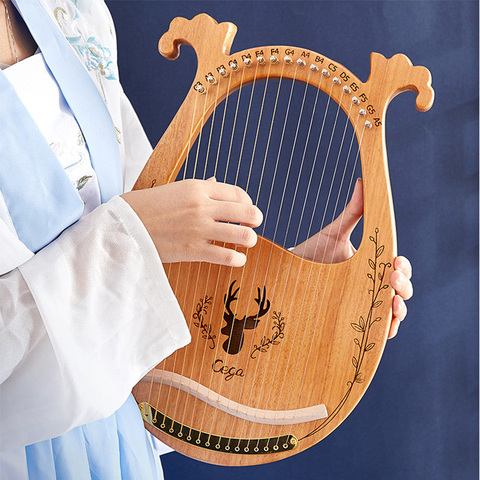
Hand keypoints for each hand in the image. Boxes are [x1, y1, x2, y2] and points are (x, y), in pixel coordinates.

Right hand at [122, 178, 262, 266]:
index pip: (238, 194)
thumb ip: (201, 188)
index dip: (249, 203)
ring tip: (245, 243)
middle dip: (255, 220)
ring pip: (243, 235)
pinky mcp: (193, 251)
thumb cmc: (148, 206)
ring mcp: (199, 229)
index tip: (247, 211)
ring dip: (249, 240)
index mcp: (198, 188)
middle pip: (247, 212)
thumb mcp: (175, 189)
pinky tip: (236, 259)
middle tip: (252, 226)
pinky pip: (228, 256)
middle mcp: (202, 206)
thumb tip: (217, 183)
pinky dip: (238, 259)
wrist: (124, 225)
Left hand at [291, 178, 412, 338]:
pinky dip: (385, 329)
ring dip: (399, 308)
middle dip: (403, 285)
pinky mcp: (350, 323)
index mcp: (371, 268)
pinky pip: (374, 333)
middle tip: (393, 276)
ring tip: (393, 300)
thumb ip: (353, 212)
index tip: (396, 261)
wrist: (285, 274)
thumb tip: (363, 181)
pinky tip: (385, 322)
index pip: (396, 270)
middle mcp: (370, 289)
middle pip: (398, 292)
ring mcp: (361, 307)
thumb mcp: (335, 233)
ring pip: (390, 314)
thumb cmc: (312, 254)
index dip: (403, 268)